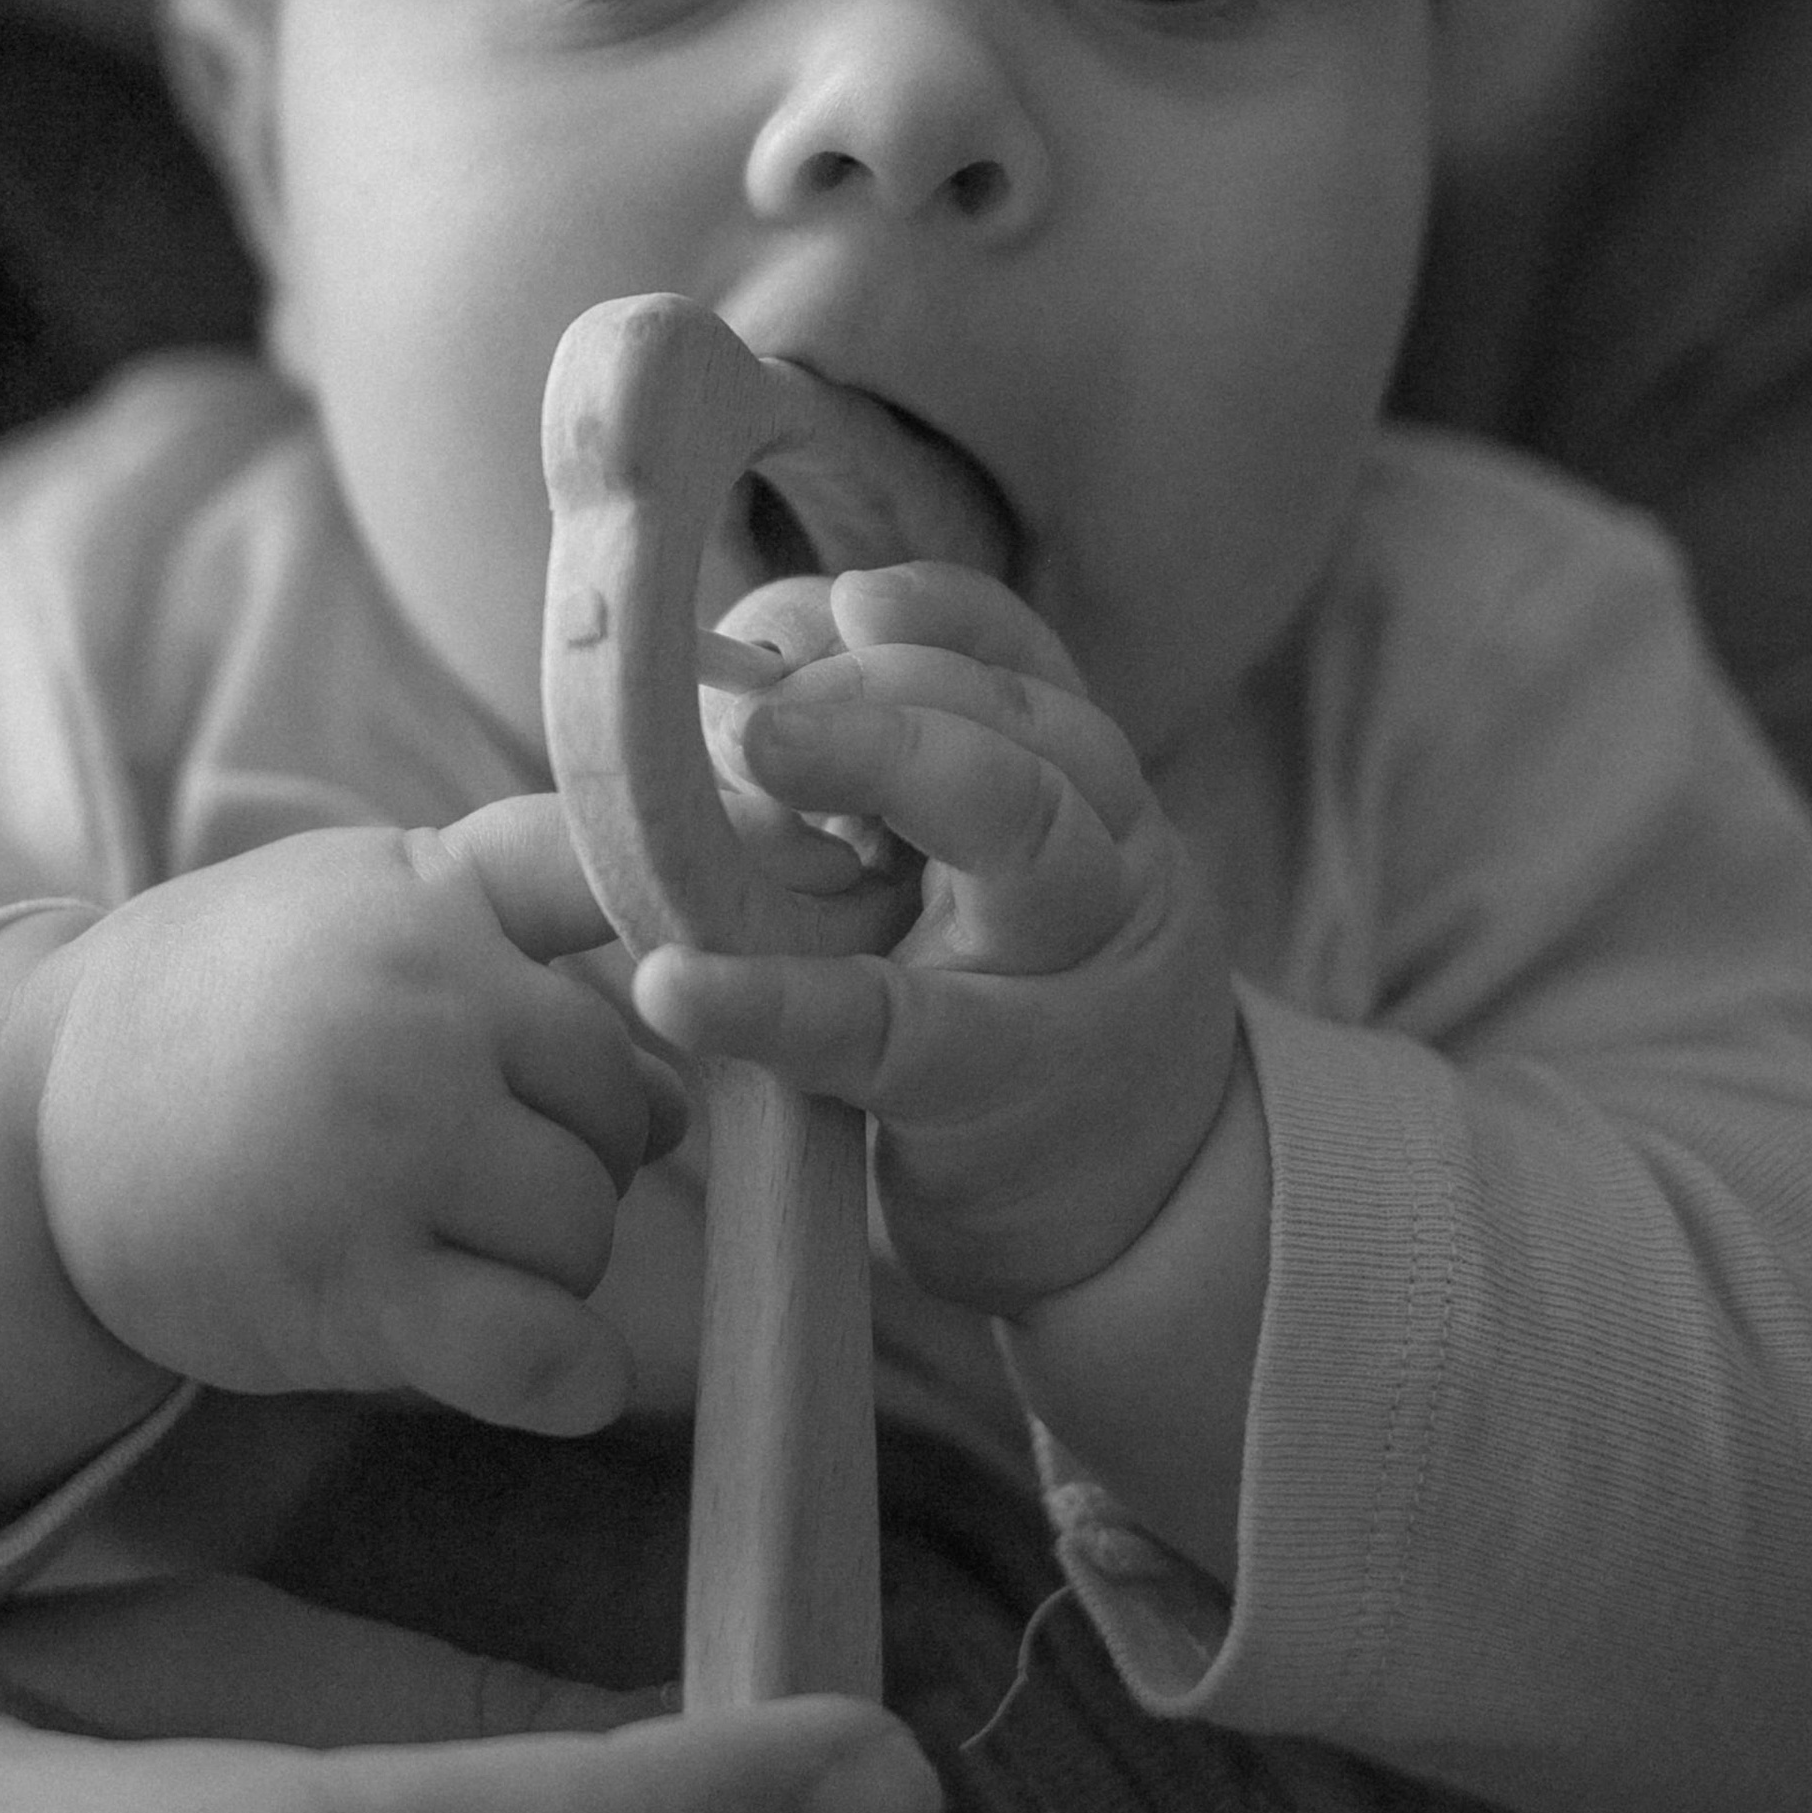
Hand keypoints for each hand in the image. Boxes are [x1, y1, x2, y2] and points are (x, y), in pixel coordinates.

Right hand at [30, 795, 689, 1428]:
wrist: (43, 1118)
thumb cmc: (241, 1000)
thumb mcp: (369, 901)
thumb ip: (529, 934)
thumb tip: (679, 1097)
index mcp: (427, 901)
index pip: (606, 881)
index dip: (691, 933)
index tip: (728, 967)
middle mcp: (418, 1013)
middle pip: (611, 1106)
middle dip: (578, 1150)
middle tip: (484, 1165)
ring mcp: (388, 1153)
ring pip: (581, 1228)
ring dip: (551, 1258)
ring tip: (459, 1240)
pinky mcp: (353, 1291)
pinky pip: (535, 1351)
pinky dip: (568, 1374)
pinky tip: (554, 1365)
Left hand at [643, 565, 1235, 1313]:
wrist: (1138, 1213)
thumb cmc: (1015, 1008)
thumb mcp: (985, 876)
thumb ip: (896, 769)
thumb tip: (746, 666)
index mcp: (1088, 791)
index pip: (1026, 666)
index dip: (937, 618)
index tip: (843, 599)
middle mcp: (1105, 858)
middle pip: (1030, 732)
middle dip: (896, 692)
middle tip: (763, 698)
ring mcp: (1068, 974)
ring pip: (1024, 832)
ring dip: (889, 764)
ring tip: (749, 752)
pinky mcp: (995, 1095)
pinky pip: (889, 1030)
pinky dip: (774, 1002)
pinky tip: (673, 984)